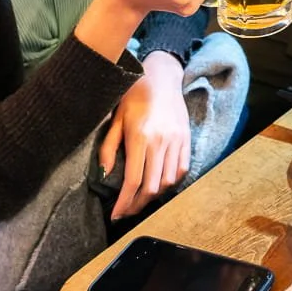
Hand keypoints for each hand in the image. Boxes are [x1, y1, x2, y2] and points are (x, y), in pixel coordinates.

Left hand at [100, 52, 191, 218]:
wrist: (162, 76)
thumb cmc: (134, 95)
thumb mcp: (116, 118)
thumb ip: (109, 148)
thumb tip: (105, 174)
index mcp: (141, 137)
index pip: (133, 181)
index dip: (124, 202)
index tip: (116, 214)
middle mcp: (161, 142)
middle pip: (152, 187)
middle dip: (137, 204)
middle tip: (126, 212)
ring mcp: (177, 141)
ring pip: (168, 181)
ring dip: (154, 196)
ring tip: (141, 200)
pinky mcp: (186, 139)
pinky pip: (181, 169)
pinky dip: (171, 182)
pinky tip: (159, 185)